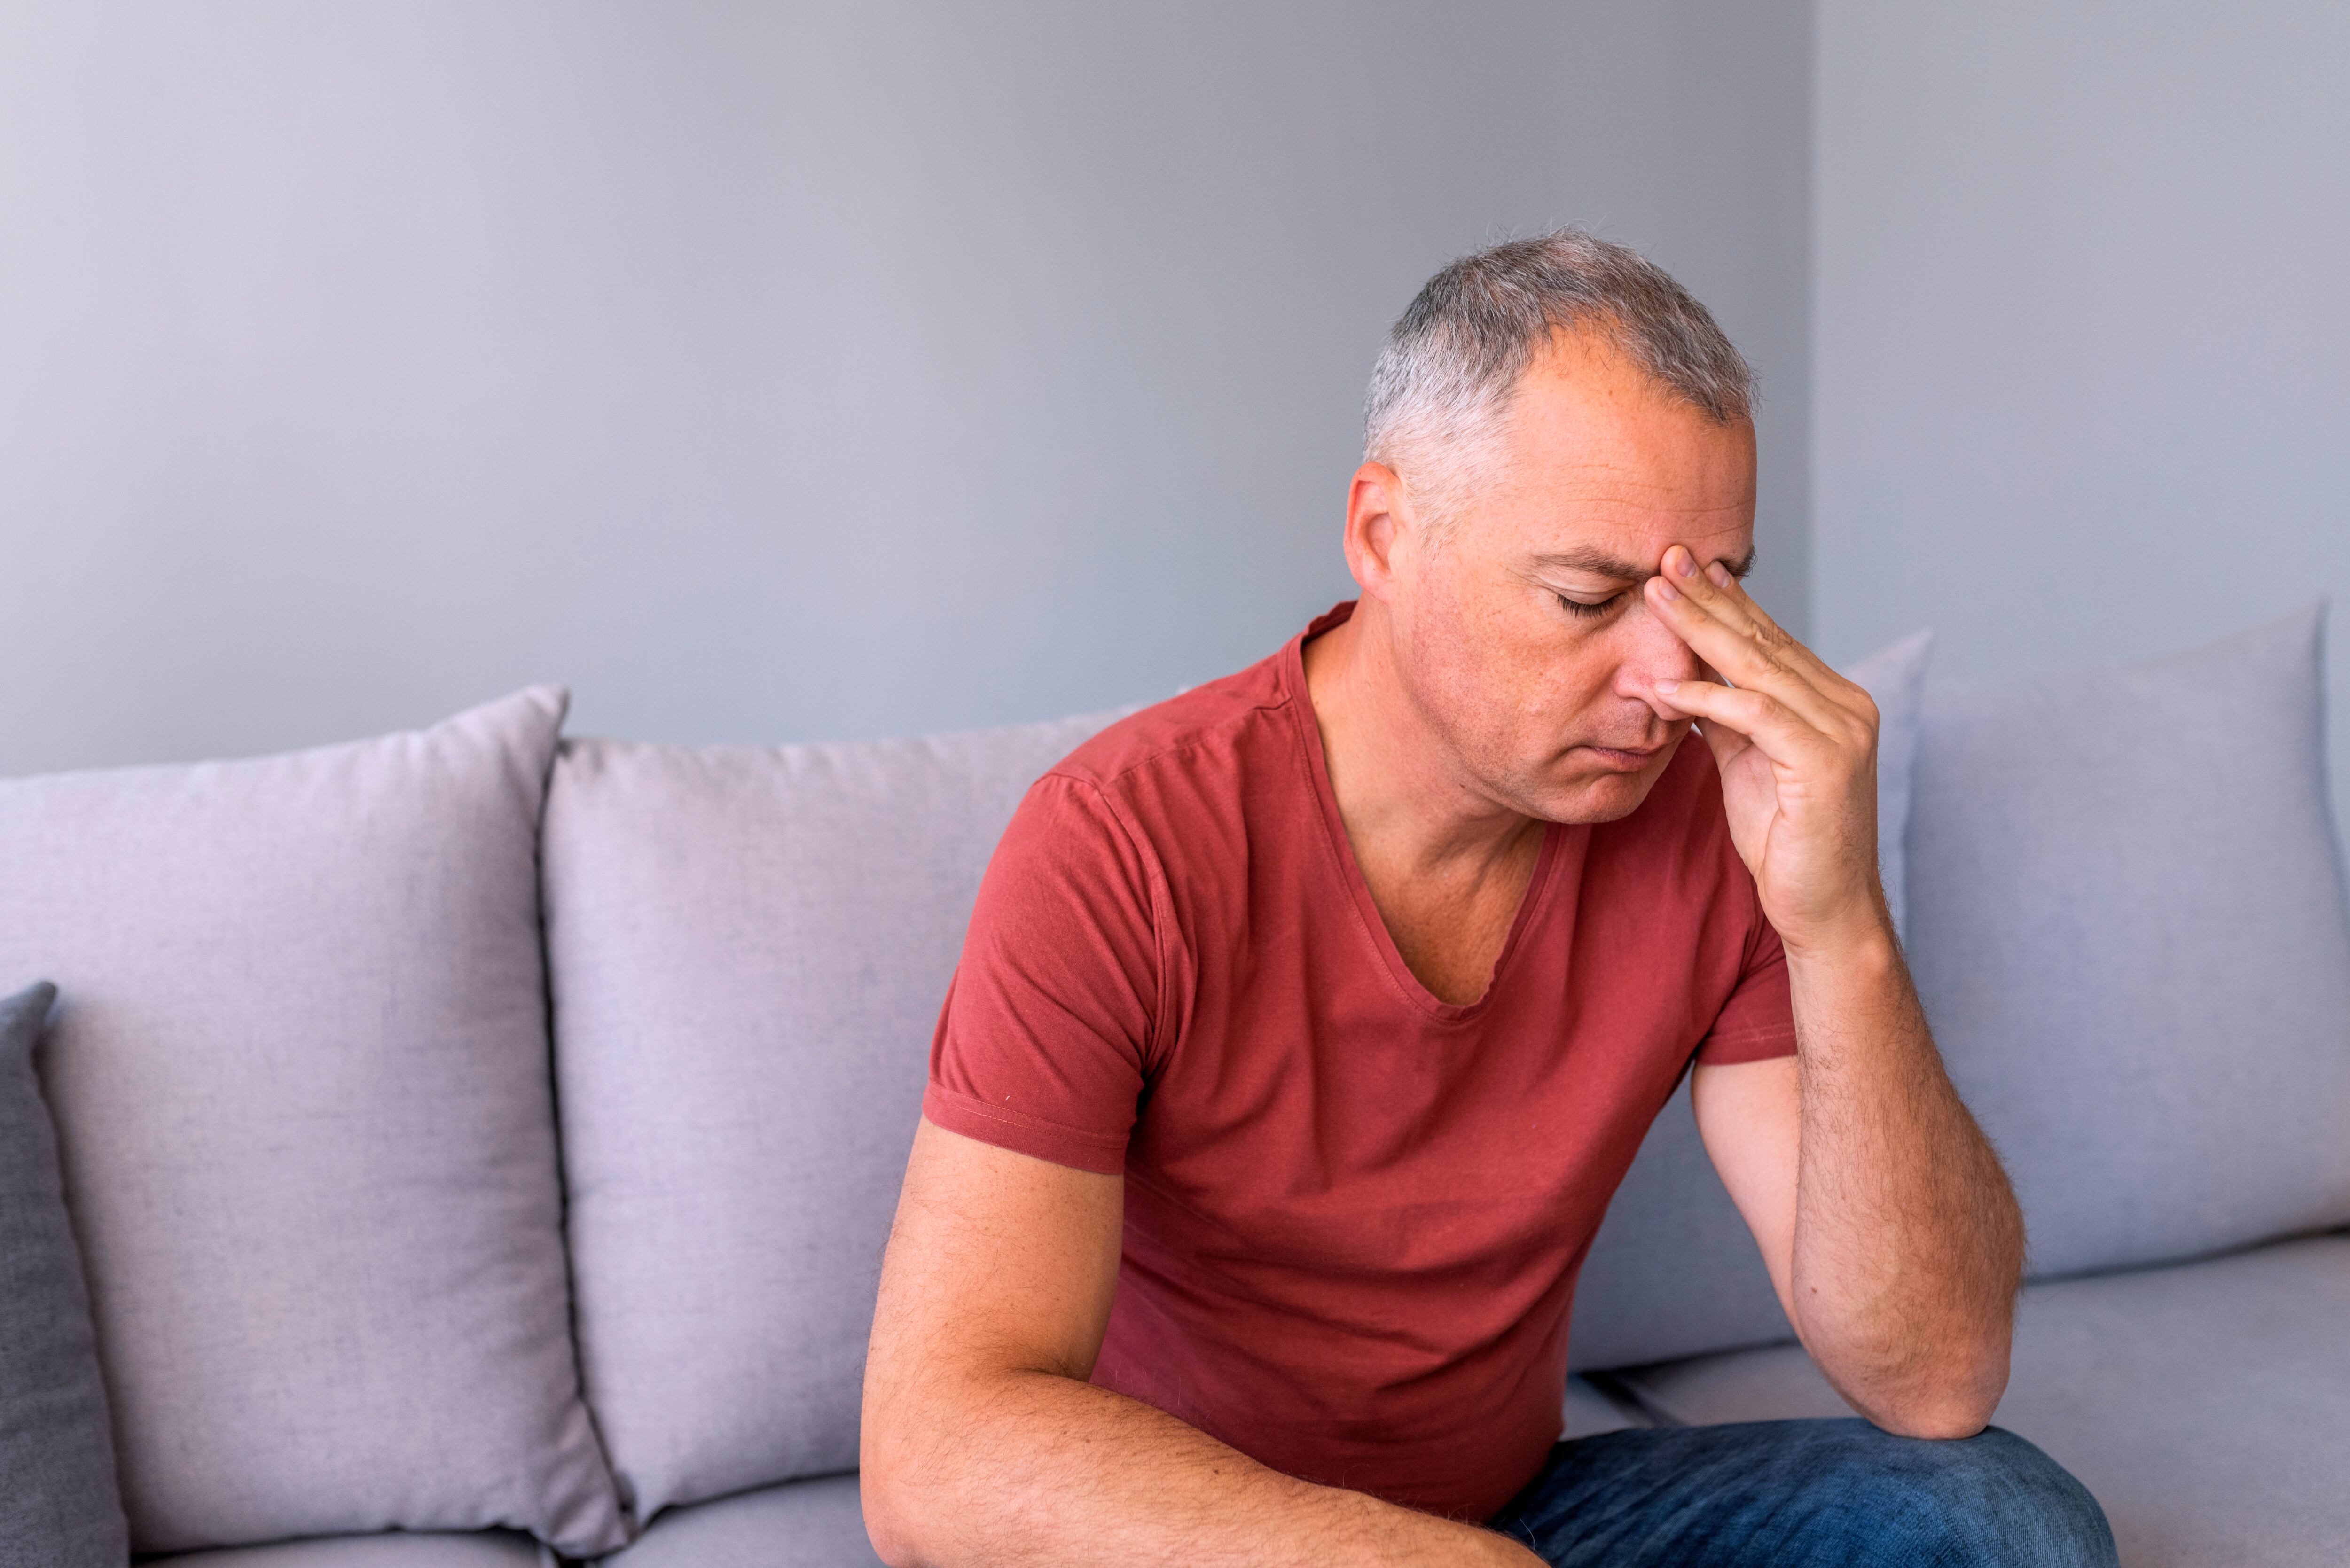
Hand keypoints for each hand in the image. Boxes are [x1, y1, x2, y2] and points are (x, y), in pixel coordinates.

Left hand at [1642, 544, 1885, 953]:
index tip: (1685, 566)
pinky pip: (1757, 714)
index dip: (1726, 602)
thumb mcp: (1746, 764)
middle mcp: (1847, 706)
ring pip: (1760, 665)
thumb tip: (1689, 677)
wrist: (1822, 908)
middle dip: (1709, 597)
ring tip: (1654, 596)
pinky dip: (1708, 696)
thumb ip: (1727, 718)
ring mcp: (1843, 731)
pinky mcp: (1826, 762)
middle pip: (1765, 640)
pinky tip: (1665, 685)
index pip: (1771, 640)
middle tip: (1665, 556)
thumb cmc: (1784, 841)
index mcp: (1832, 701)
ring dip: (1700, 628)